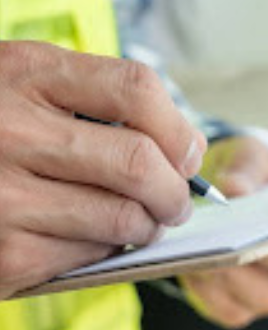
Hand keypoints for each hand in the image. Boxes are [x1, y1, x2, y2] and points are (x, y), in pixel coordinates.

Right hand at [0, 41, 205, 298]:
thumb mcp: (28, 79)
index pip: (135, 89)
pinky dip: (106, 249)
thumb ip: (100, 97)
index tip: (188, 152)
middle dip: (175, 190)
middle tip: (177, 201)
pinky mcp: (0, 255)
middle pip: (136, 161)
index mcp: (28, 73)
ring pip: (120, 217)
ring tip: (145, 220)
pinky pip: (86, 256)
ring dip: (148, 224)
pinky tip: (94, 236)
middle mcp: (11, 129)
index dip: (177, 126)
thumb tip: (185, 146)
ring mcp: (1, 196)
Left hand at [180, 137, 267, 328]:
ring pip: (266, 297)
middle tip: (233, 233)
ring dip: (234, 274)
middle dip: (266, 253)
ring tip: (205, 247)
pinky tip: (192, 264)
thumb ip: (247, 170)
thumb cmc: (248, 172)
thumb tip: (235, 189)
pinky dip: (210, 291)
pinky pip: (232, 310)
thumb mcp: (251, 157)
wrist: (224, 193)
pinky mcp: (245, 307)